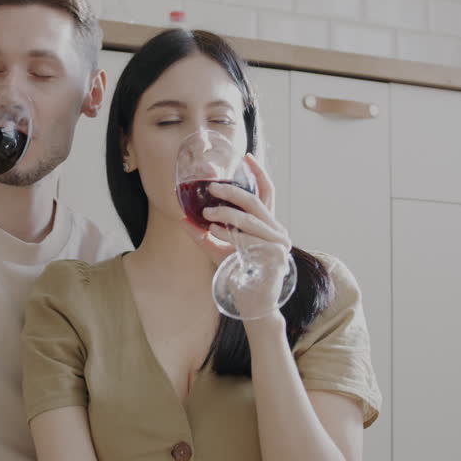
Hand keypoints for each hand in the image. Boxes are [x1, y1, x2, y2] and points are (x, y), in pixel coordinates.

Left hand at [184, 155, 291, 318]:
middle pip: (254, 202)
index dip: (258, 173)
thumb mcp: (217, 251)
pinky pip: (249, 240)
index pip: (266, 193)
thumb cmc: (237, 275)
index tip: (246, 156)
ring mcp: (278, 244)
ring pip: (249, 220)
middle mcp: (276, 231)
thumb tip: (183, 220)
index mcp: (267, 225)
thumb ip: (204, 235)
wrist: (253, 304)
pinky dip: (230, 234)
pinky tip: (215, 232)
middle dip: (231, 192)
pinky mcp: (274, 257)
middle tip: (211, 188)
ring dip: (225, 214)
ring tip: (206, 214)